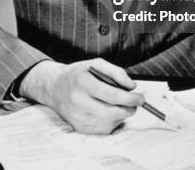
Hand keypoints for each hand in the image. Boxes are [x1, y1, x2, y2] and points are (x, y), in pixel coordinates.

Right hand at [19, 58, 144, 133]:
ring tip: (120, 105)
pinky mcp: (79, 127)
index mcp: (82, 82)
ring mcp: (77, 116)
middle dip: (129, 109)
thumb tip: (132, 86)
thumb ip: (116, 72)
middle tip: (135, 103)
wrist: (54, 87)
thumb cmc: (78, 74)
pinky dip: (112, 121)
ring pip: (110, 122)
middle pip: (112, 112)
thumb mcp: (95, 64)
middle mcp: (78, 101)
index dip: (130, 98)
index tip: (141, 97)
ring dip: (121, 115)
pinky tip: (109, 111)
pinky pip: (103, 129)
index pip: (111, 95)